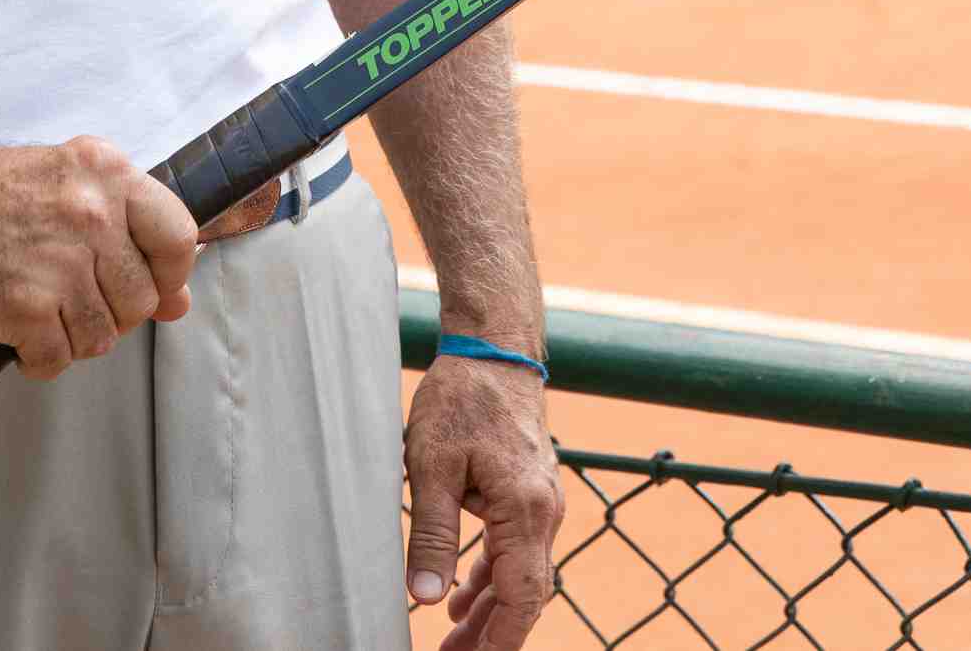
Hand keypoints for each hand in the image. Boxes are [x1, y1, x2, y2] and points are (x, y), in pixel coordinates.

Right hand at [0, 132, 197, 380]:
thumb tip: (178, 300)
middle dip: (114, 311)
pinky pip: (57, 359)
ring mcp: (60, 264)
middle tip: (75, 299)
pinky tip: (21, 336)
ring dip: (75, 337)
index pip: (178, 236)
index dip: (171, 273)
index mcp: (107, 173)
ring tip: (45, 314)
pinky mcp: (25, 308)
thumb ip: (126, 229)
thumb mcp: (65, 180)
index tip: (153, 284)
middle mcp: (92, 216)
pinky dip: (40, 358)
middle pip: (141, 299)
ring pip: (102, 336)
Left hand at [404, 352, 564, 648]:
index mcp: (524, 509)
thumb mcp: (432, 463)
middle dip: (493, 635)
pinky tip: (465, 598)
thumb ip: (433, 533)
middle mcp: (543, 511)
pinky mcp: (529, 490)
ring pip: (521, 573)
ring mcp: (541, 501)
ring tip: (455, 642)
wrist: (495, 349)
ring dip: (492, 610)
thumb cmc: (461, 397)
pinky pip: (516, 548)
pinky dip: (493, 576)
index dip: (501, 639)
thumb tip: (426, 597)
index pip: (522, 596)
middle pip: (525, 593)